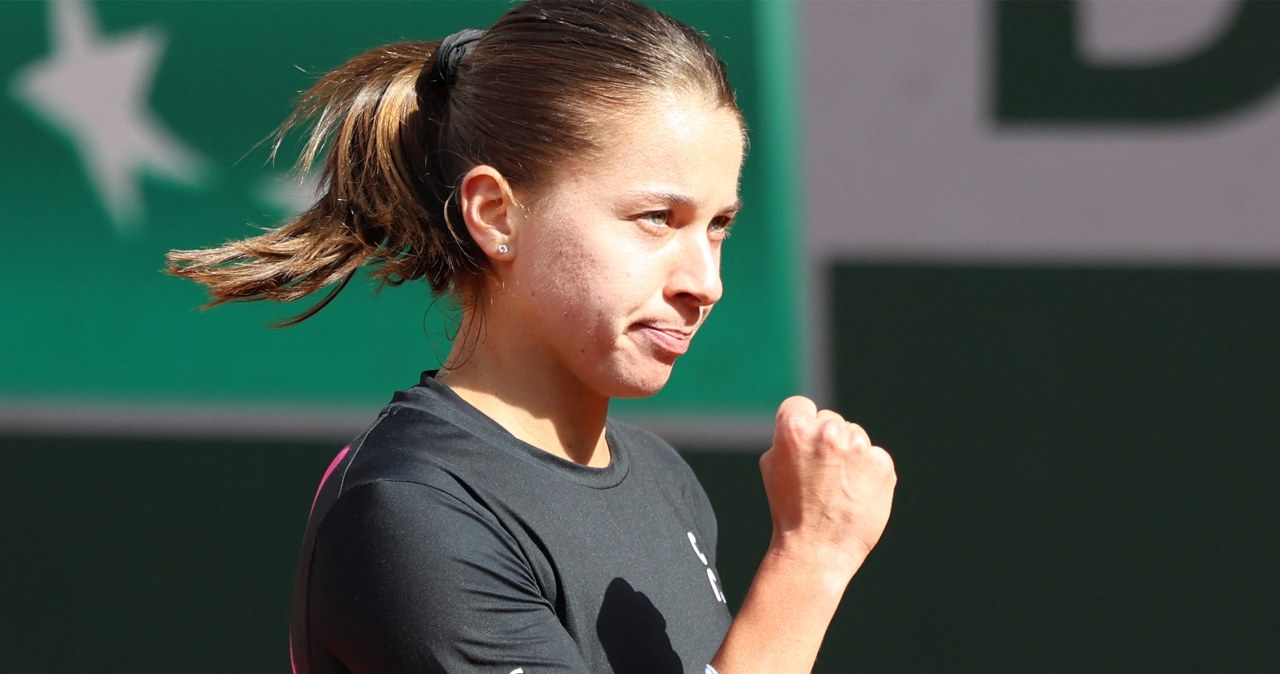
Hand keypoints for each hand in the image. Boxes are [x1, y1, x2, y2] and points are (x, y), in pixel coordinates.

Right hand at [759, 396, 896, 577]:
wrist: (817, 549)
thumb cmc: (789, 509)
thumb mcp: (770, 466)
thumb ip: (786, 438)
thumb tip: (802, 423)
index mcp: (795, 428)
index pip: (800, 405)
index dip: (799, 425)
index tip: (802, 446)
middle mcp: (828, 432)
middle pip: (830, 420)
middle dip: (826, 441)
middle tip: (821, 475)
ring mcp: (858, 447)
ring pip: (855, 436)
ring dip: (849, 454)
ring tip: (838, 486)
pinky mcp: (882, 463)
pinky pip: (875, 457)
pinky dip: (868, 472)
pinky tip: (855, 493)